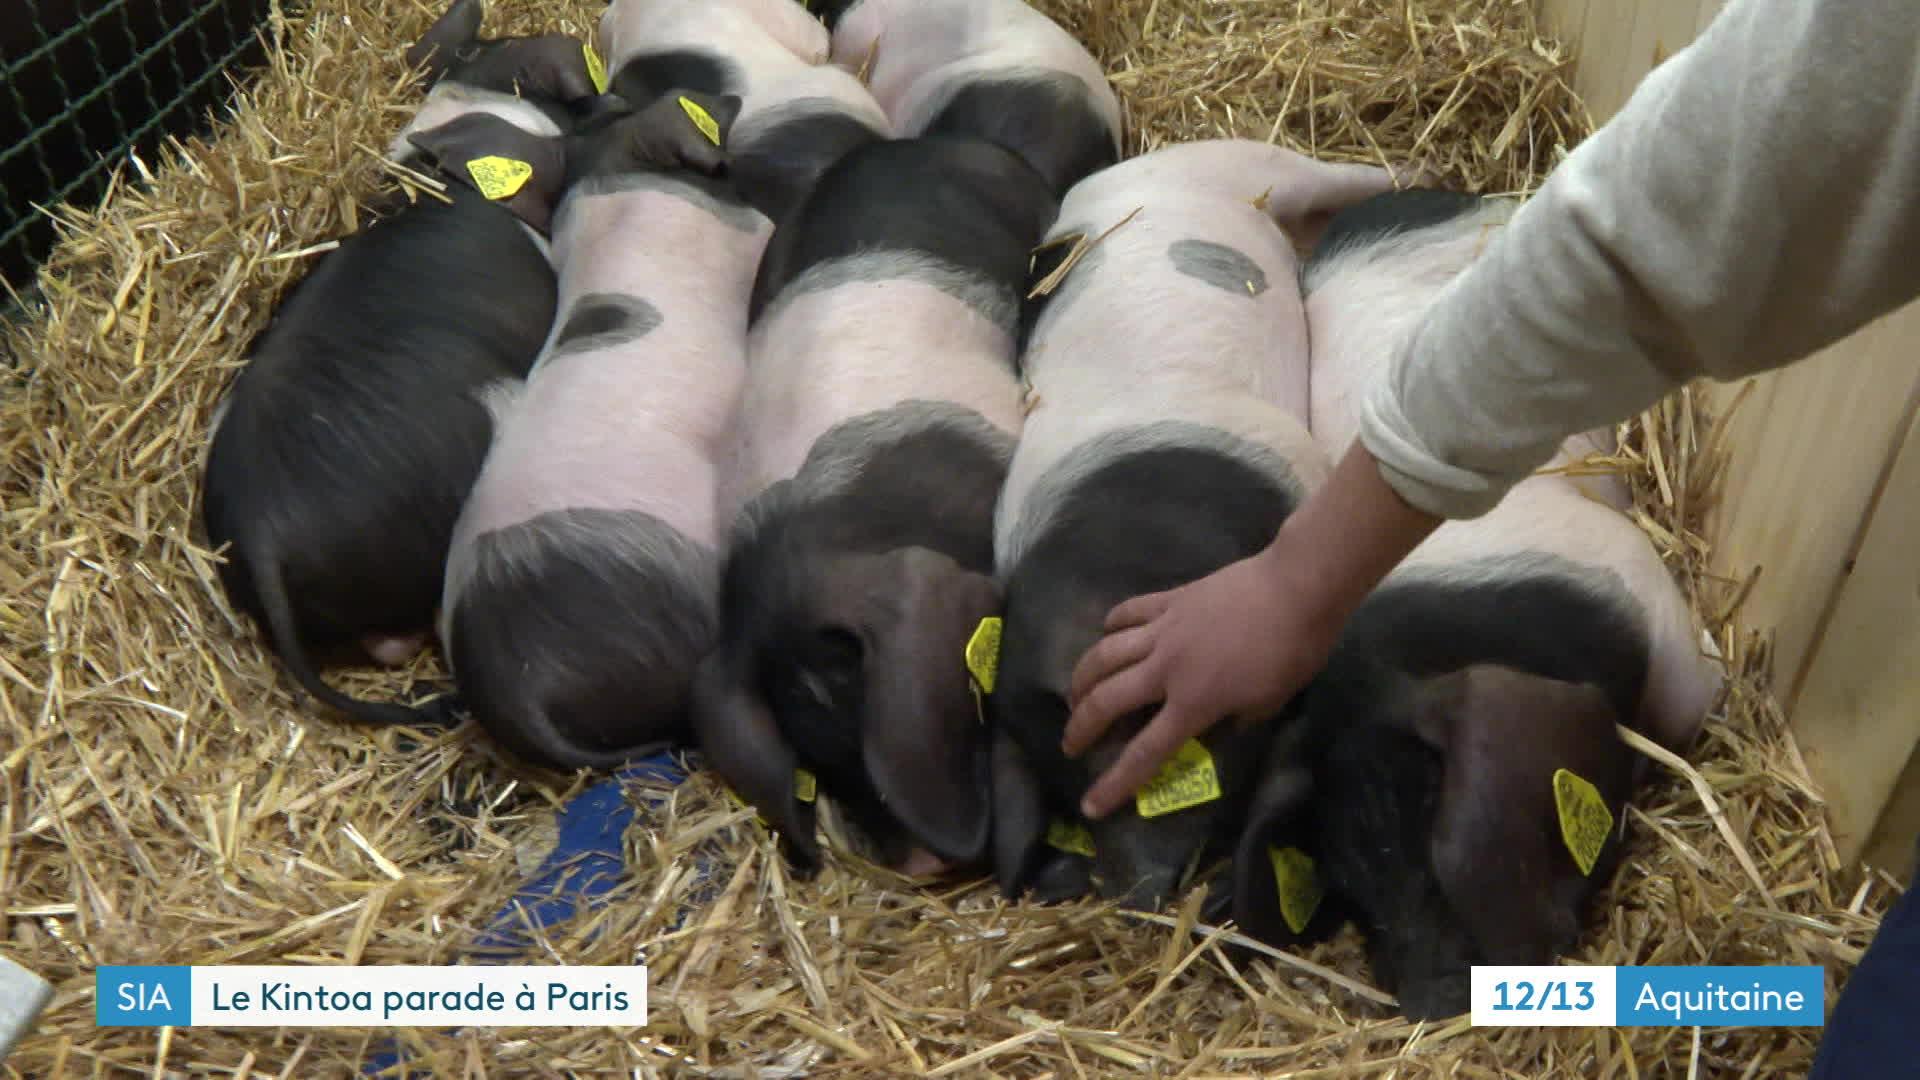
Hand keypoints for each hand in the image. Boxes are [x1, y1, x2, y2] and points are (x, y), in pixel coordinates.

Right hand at [1062, 442, 1444, 818]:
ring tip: (1074, 692)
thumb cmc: (1290, 652)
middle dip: (1080, 727)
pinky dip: (1111, 624)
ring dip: (1082, 677)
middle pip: (1107, 701)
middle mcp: (1165, 670)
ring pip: (1104, 654)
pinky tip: (1106, 632)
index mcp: (1193, 704)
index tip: (1089, 804)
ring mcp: (1163, 630)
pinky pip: (1128, 612)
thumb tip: (1218, 725)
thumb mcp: (1268, 704)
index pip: (1144, 753)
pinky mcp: (1169, 600)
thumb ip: (1235, 720)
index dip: (1114, 784)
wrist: (1295, 590)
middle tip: (1069, 743)